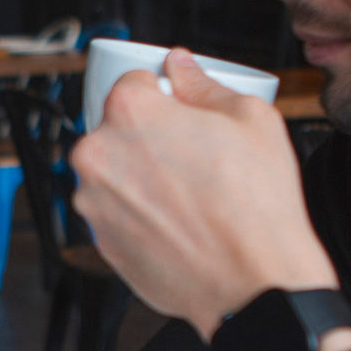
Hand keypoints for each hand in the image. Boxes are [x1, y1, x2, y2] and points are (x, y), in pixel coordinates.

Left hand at [68, 49, 339, 337]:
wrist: (253, 283)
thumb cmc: (256, 207)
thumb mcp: (251, 118)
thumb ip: (204, 85)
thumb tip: (183, 67)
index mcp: (130, 111)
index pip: (134, 83)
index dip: (164, 96)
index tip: (182, 113)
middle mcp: (98, 155)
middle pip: (119, 130)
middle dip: (150, 138)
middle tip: (194, 159)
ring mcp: (94, 203)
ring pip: (115, 174)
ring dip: (142, 178)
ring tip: (191, 196)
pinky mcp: (101, 242)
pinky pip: (118, 214)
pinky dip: (141, 215)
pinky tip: (179, 223)